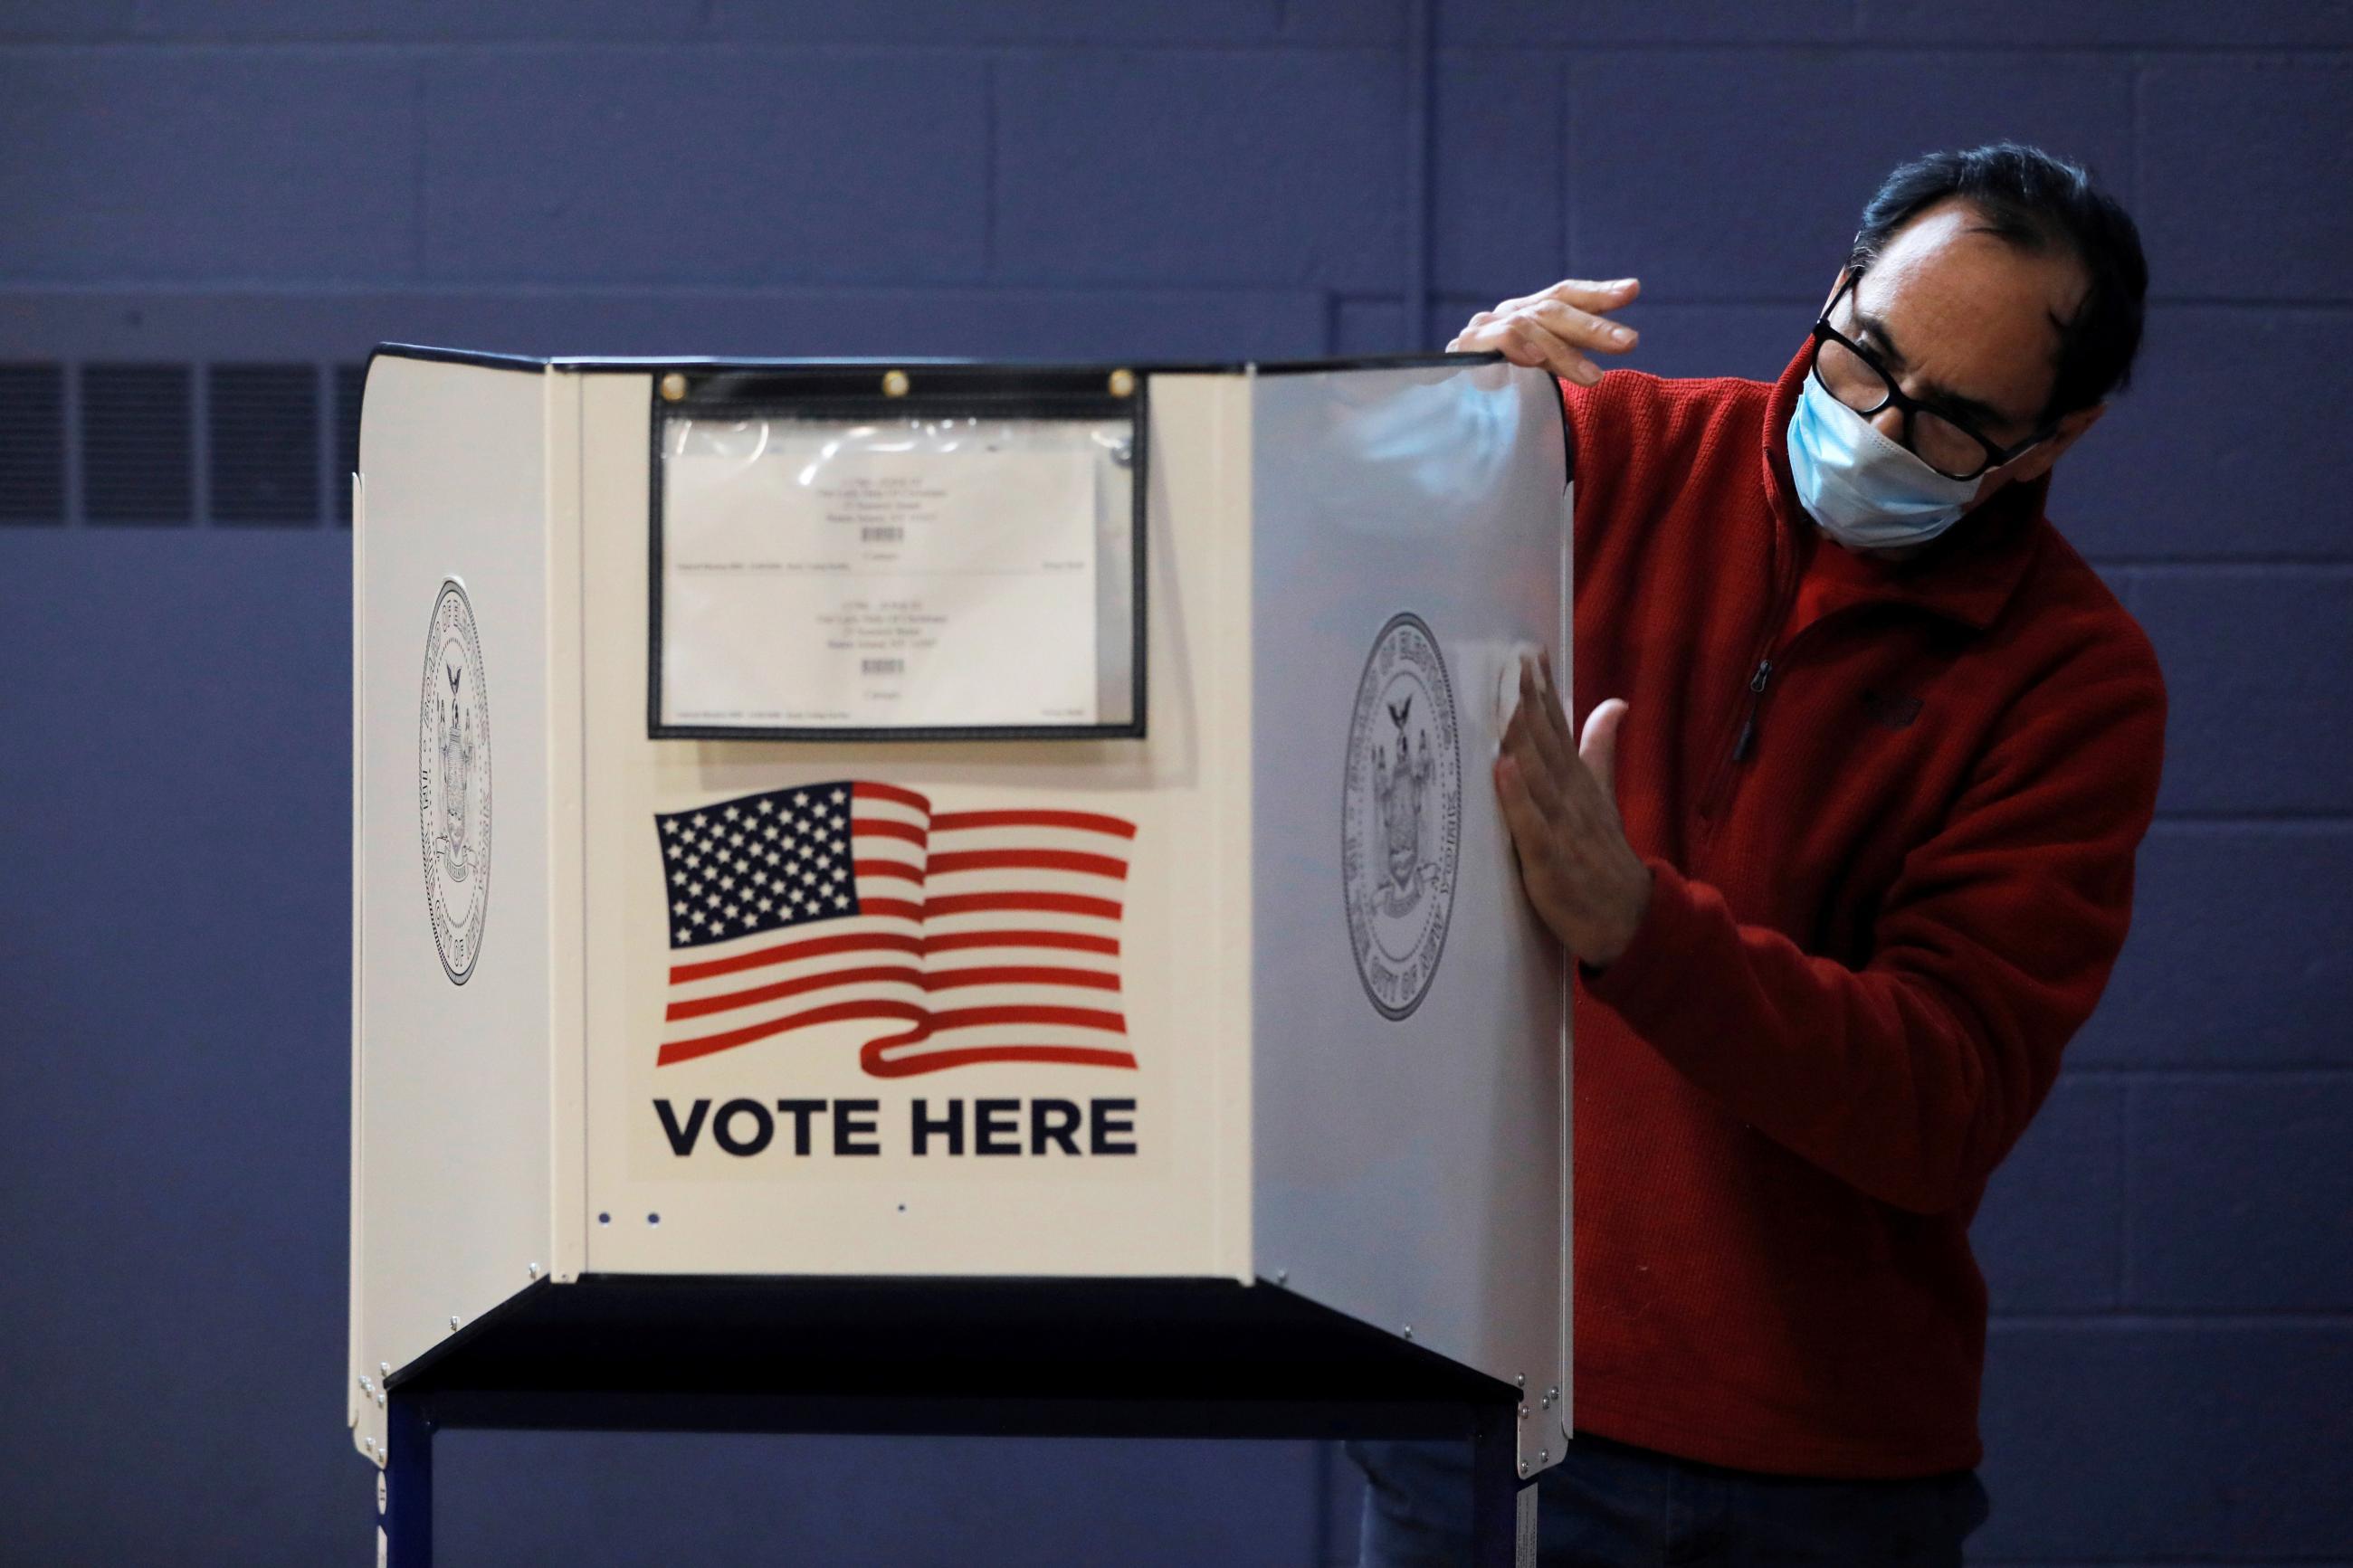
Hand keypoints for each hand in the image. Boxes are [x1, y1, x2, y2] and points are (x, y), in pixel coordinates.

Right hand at [1446, 277, 1641, 386]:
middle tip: (1630, 342)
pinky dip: (1518, 345)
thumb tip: (1620, 346)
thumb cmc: (1504, 394)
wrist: (1450, 416)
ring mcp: (1485, 328)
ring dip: (1565, 352)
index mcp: (1529, 315)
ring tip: (1594, 378)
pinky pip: (1498, 338)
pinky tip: (1536, 359)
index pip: (1564, 295)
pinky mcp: (1466, 347)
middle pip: (1554, 309)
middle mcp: (1508, 314)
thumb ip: (1569, 354)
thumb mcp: (1543, 370)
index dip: (1597, 292)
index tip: (1632, 290)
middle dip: (1593, 326)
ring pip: (1532, 326)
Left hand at [1493, 651, 1651, 966]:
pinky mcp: (1549, 861)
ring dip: (1522, 738)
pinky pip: (1532, 825)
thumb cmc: (1605, 858)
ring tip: (1506, 702)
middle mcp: (1571, 799)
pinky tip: (1503, 768)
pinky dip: (1518, 798)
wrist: (1631, 920)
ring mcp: (1562, 829)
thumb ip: (1600, 750)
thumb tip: (1614, 703)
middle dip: (1529, 704)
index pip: (1559, 729)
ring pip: (1539, 775)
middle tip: (1512, 663)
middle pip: (1546, 744)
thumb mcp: (1604, 797)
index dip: (1543, 692)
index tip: (1527, 654)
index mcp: (1580, 783)